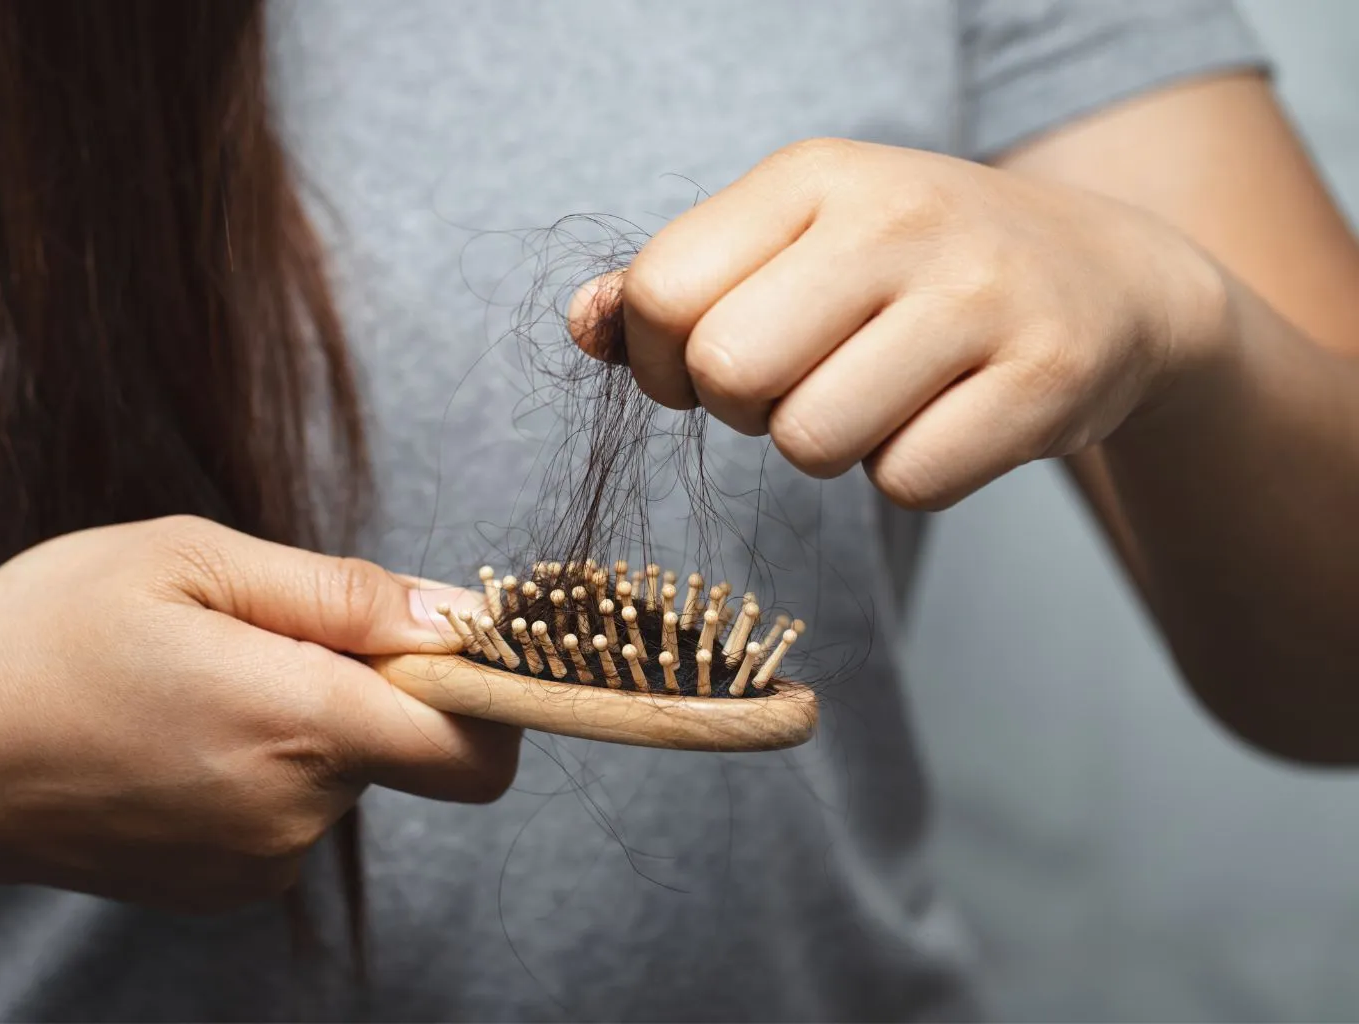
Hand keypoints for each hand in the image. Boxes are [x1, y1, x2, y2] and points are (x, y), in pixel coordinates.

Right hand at [0, 516, 517, 908]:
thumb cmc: (45, 638)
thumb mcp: (191, 560)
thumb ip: (341, 592)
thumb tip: (456, 615)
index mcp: (300, 724)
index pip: (476, 746)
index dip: (489, 691)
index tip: (447, 644)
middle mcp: (296, 814)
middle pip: (406, 746)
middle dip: (365, 684)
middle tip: (258, 636)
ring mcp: (259, 864)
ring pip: (343, 774)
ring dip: (304, 722)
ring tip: (198, 684)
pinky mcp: (225, 889)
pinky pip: (293, 812)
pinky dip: (266, 768)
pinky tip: (180, 736)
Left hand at [574, 138, 1228, 508]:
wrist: (1106, 277)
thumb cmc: (914, 269)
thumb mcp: (795, 241)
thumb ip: (677, 283)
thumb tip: (583, 326)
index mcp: (813, 175)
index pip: (662, 292)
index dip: (662, 361)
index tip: (709, 365)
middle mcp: (897, 217)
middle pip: (728, 373)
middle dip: (745, 408)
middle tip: (802, 384)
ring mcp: (980, 294)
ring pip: (811, 442)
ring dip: (828, 447)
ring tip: (880, 395)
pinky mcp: (1046, 376)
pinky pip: (907, 483)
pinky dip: (912, 474)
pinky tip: (948, 417)